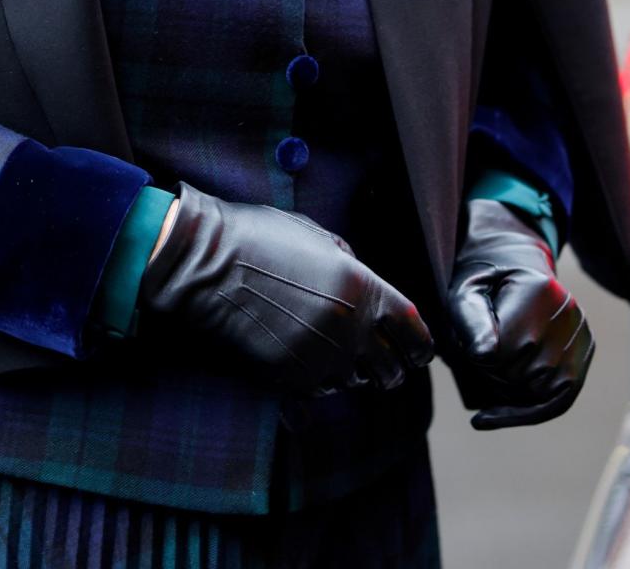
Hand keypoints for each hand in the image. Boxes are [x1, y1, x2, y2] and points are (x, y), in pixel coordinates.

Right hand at [137, 179, 434, 397]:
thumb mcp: (319, 238)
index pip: (414, 331)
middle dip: (391, 366)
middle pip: (391, 368)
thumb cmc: (261, 238)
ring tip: (335, 351)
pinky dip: (322, 380)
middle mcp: (347, 328)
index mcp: (361, 287)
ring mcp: (318, 357)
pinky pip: (321, 391)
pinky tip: (308, 356)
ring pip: (356, 382)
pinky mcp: (289, 378)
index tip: (419, 350)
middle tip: (383, 360)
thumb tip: (371, 293)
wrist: (207, 262)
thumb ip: (354, 267)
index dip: (421, 345)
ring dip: (353, 371)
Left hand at [448, 198, 593, 428]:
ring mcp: (582, 336)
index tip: (465, 342)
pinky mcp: (584, 356)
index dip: (474, 356)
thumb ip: (470, 319)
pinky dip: (524, 412)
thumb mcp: (465, 289)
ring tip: (491, 367)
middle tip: (478, 353)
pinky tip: (489, 416)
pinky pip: (558, 401)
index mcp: (539, 291)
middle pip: (521, 375)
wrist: (515, 263)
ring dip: (507, 389)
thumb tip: (484, 355)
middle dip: (491, 374)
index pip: (500, 352)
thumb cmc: (484, 279)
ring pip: (538, 392)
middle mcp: (570, 315)